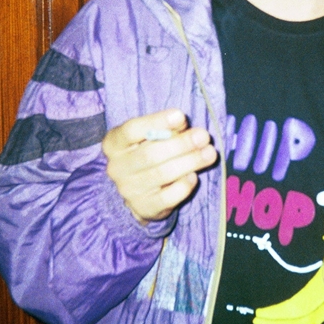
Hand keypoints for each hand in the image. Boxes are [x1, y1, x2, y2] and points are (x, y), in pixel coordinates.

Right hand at [102, 109, 217, 222]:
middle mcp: (117, 168)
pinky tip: (194, 176)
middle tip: (204, 137)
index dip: (157, 122)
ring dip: (190, 162)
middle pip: (150, 154)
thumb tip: (182, 123)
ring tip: (209, 153)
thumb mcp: (152, 136)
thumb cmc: (149, 151)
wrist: (139, 189)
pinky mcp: (143, 208)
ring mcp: (128, 190)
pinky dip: (183, 186)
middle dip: (181, 144)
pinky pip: (167, 197)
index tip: (180, 116)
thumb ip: (166, 128)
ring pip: (162, 174)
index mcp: (114, 143)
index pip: (132, 130)